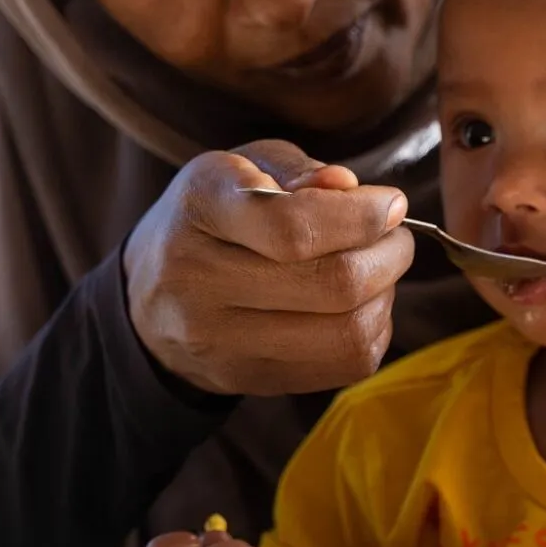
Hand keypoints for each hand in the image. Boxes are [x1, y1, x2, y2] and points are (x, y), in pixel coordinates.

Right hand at [124, 139, 413, 395]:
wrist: (150, 296)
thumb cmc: (213, 216)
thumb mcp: (244, 167)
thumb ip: (300, 170)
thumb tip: (350, 188)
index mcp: (201, 207)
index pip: (294, 227)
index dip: (362, 218)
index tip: (391, 205)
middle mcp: (199, 280)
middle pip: (332, 284)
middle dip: (389, 256)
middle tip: (395, 238)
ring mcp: (220, 341)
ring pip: (346, 333)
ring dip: (386, 297)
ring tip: (378, 271)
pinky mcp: (248, 379)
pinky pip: (344, 365)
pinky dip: (372, 332)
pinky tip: (359, 307)